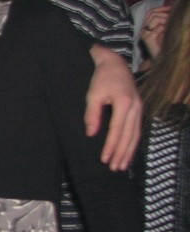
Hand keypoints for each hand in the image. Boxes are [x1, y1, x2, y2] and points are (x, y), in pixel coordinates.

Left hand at [85, 45, 141, 170]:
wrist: (115, 63)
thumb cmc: (101, 78)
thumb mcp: (92, 94)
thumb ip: (92, 114)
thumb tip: (91, 133)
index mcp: (123, 102)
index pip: (116, 130)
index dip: (110, 146)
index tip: (105, 159)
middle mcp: (135, 107)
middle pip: (129, 135)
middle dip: (122, 153)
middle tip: (115, 167)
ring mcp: (139, 108)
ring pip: (136, 134)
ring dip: (129, 151)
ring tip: (122, 165)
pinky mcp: (139, 109)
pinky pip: (137, 129)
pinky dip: (133, 142)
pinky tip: (128, 152)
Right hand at [139, 5, 169, 62]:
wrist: (163, 60)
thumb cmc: (166, 45)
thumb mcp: (165, 30)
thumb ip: (165, 20)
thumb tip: (171, 8)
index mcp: (146, 28)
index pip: (150, 12)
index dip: (161, 8)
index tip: (172, 8)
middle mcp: (143, 30)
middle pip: (153, 14)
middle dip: (165, 15)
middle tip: (172, 22)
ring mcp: (144, 35)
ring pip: (155, 19)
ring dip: (166, 22)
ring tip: (169, 30)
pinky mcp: (147, 39)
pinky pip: (158, 28)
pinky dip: (165, 29)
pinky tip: (166, 35)